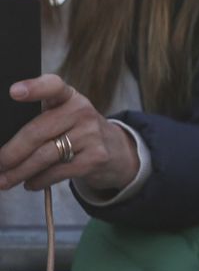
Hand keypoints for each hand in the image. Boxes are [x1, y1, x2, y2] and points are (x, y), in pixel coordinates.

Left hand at [0, 74, 139, 193]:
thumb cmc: (74, 131)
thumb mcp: (62, 117)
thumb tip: (3, 149)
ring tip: (4, 181)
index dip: (35, 88)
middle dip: (11, 153)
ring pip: (44, 156)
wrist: (115, 148)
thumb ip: (38, 122)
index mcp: (68, 96)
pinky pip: (57, 172)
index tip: (14, 91)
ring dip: (19, 172)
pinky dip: (38, 181)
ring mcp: (91, 134)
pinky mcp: (96, 157)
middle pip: (36, 132)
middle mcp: (82, 111)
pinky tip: (31, 183)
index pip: (53, 86)